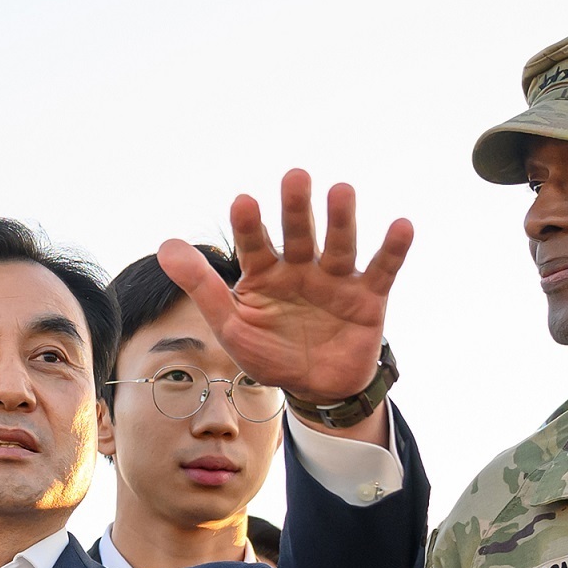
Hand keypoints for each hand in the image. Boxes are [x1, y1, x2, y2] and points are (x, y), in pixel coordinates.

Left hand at [159, 170, 412, 415]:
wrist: (316, 389)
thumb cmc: (270, 354)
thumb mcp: (230, 326)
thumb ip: (201, 286)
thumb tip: (164, 245)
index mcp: (265, 274)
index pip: (254, 244)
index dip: (249, 226)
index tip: (243, 202)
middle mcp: (301, 268)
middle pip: (299, 234)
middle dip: (297, 208)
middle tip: (295, 177)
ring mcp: (336, 280)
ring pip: (339, 245)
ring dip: (341, 219)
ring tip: (341, 191)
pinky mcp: (369, 297)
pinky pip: (383, 270)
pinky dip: (393, 249)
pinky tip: (402, 225)